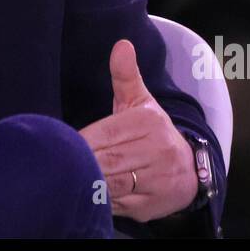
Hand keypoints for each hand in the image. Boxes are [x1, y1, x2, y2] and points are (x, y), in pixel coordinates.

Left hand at [78, 39, 198, 221]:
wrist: (188, 168)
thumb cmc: (151, 132)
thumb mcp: (140, 101)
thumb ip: (125, 76)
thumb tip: (121, 44)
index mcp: (149, 122)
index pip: (105, 133)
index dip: (82, 141)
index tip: (62, 144)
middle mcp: (158, 151)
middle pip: (107, 160)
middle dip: (83, 163)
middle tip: (61, 163)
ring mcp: (157, 180)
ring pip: (112, 184)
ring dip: (90, 183)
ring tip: (72, 178)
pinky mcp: (151, 206)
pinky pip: (118, 205)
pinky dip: (101, 200)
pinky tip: (89, 194)